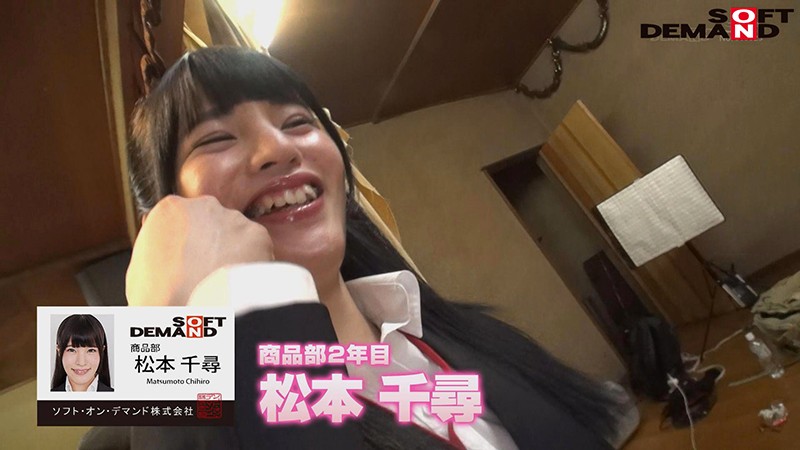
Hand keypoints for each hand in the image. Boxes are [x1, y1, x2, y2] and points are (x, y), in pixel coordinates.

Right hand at [126, 195, 273, 305]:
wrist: (194, 317)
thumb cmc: (160, 299)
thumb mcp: (140, 270)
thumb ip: (156, 249)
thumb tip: (165, 247)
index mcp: (170, 209)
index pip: (183, 218)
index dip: (187, 242)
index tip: (189, 260)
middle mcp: (204, 206)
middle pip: (211, 222)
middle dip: (212, 242)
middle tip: (209, 272)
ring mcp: (233, 218)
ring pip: (236, 234)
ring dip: (233, 252)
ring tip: (225, 281)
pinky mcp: (258, 235)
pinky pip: (257, 247)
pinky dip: (252, 263)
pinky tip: (239, 282)